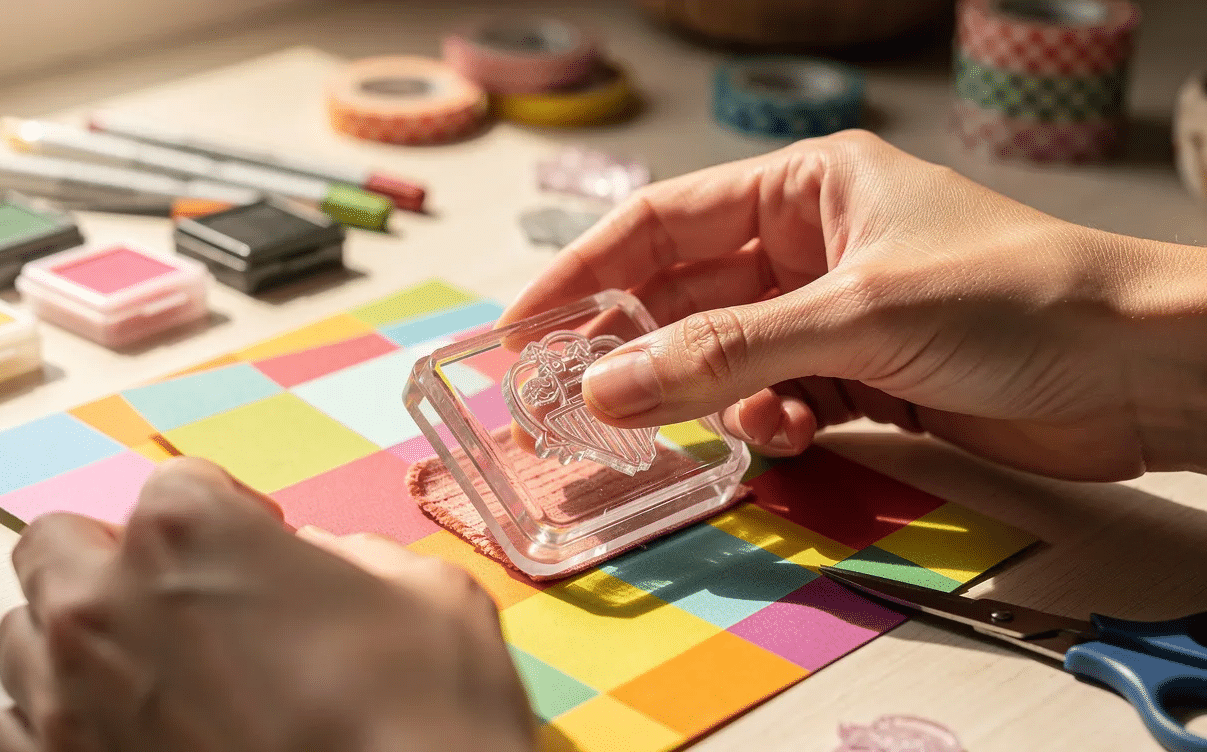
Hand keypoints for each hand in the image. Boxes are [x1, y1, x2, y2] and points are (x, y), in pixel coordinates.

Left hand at [0, 457, 534, 751]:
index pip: (179, 485)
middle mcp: (103, 605)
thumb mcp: (429, 596)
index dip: (231, 516)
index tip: (263, 550)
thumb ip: (354, 557)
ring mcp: (65, 703)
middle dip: (117, 560)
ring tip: (149, 675)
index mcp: (189, 534)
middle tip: (184, 602)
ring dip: (77, 640)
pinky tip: (120, 737)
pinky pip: (11, 731)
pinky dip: (54, 724)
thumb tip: (324, 565)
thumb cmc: (418, 716)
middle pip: (61, 545)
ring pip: (22, 636)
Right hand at [500, 131, 1206, 480]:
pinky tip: (788, 435)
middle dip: (633, 352)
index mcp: (807, 187)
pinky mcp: (863, 377)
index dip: (584, 274)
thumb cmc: (1019, 300)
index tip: (523, 328)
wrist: (1143, 371)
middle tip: (573, 405)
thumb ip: (722, 354)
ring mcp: (834, 315)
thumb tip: (604, 387)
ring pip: (724, 359)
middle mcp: (810, 246)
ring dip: (706, 397)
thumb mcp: (855, 313)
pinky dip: (768, 424)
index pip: (663, 224)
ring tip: (702, 426)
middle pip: (685, 298)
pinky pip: (777, 401)